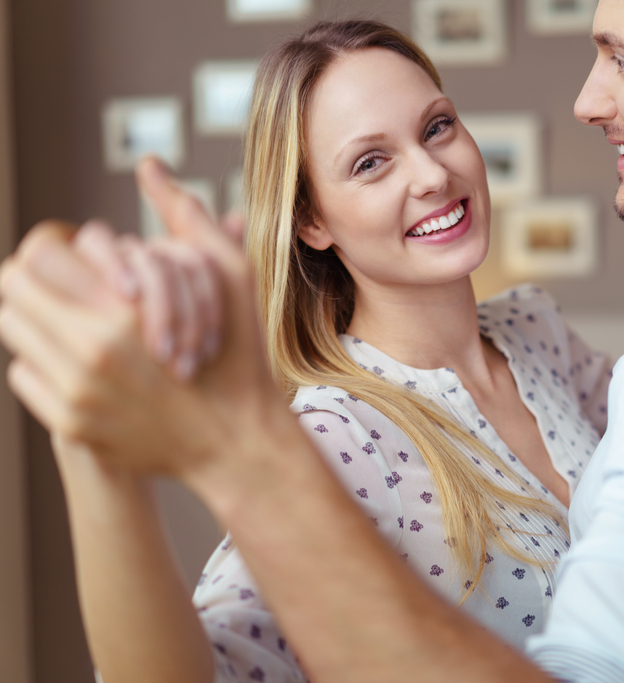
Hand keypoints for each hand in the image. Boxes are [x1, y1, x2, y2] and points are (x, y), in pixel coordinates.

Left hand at [0, 158, 277, 479]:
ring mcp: (77, 395)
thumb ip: (186, 217)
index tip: (70, 259)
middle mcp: (91, 354)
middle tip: (66, 288)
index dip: (48, 252)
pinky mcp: (73, 427)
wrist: (238, 442)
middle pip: (13, 294)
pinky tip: (83, 365)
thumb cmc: (239, 354)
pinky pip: (25, 379)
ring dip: (37, 323)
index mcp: (125, 311)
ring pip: (14, 336)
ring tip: (76, 323)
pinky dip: (45, 366)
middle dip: (35, 284)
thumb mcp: (230, 276)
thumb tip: (149, 165)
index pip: (36, 259)